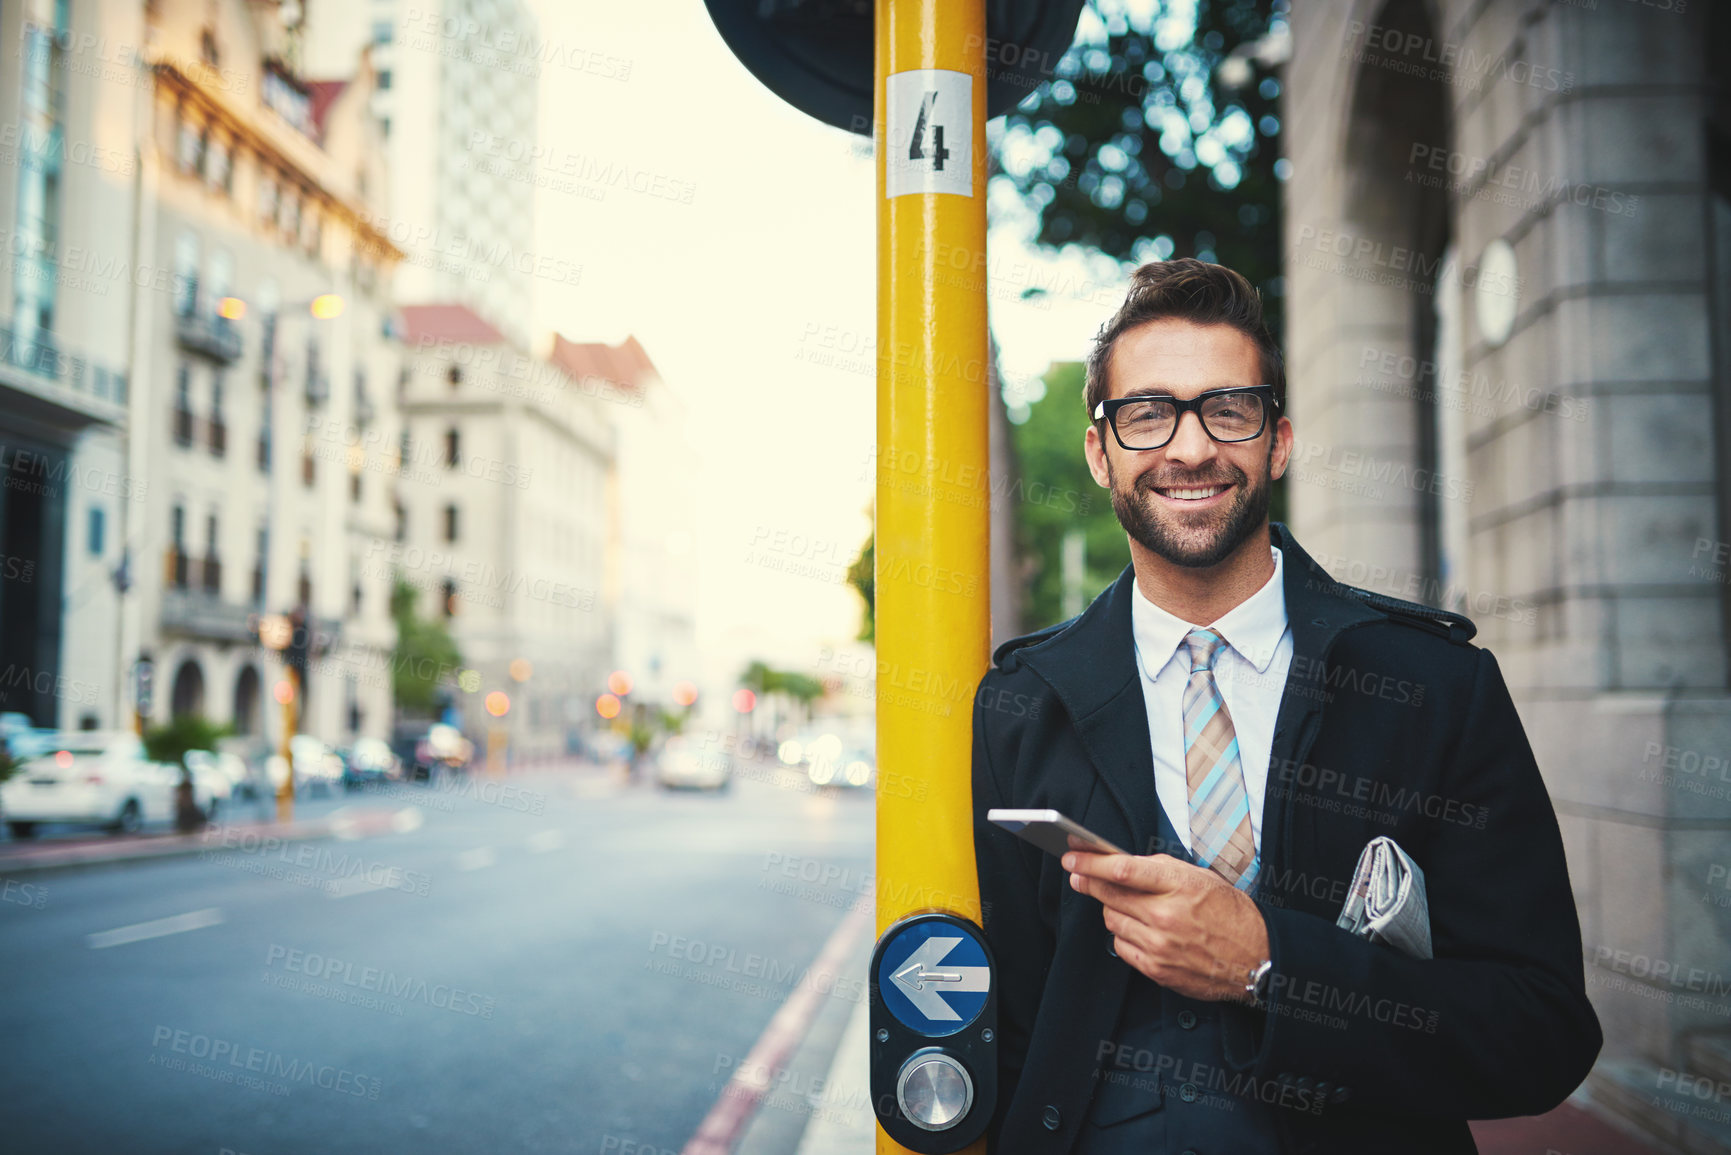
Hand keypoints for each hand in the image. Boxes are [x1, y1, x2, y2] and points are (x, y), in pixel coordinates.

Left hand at [1063, 848, 1269, 1002]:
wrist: (1256, 957)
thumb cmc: (1231, 914)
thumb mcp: (1201, 877)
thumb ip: (1161, 869)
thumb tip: (1123, 862)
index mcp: (1179, 887)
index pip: (1123, 870)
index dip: (1091, 863)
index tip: (1072, 858)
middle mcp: (1166, 916)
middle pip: (1109, 895)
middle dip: (1089, 882)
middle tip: (1078, 876)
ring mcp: (1160, 946)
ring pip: (1111, 920)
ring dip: (1112, 910)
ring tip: (1128, 906)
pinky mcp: (1157, 970)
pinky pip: (1121, 947)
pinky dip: (1123, 935)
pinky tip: (1138, 930)